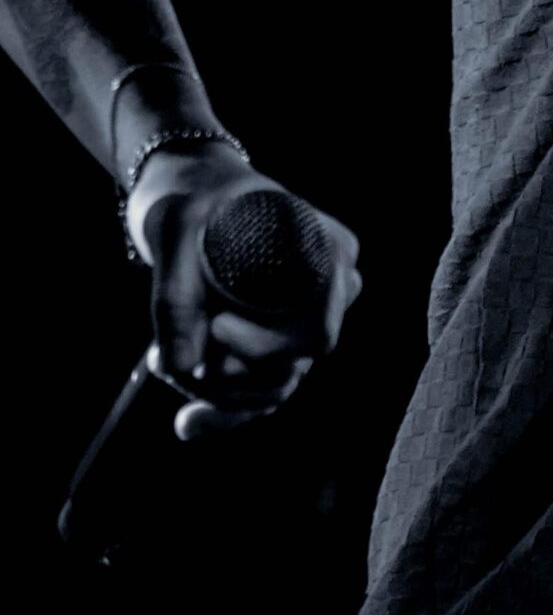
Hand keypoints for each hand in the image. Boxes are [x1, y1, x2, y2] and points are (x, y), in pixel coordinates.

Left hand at [126, 143, 361, 436]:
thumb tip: (181, 368)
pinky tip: (188, 423)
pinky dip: (225, 411)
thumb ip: (175, 297)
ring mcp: (306, 320)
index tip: (214, 326)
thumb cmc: (194, 197)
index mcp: (328, 253)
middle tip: (166, 359)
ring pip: (274, 387)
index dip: (265, 347)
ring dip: (215, 393)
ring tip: (161, 364)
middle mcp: (329, 292)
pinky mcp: (279, 342)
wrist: (192, 191)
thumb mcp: (176, 230)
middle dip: (227, 378)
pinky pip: (262, 392)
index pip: (315, 332)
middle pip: (291, 367)